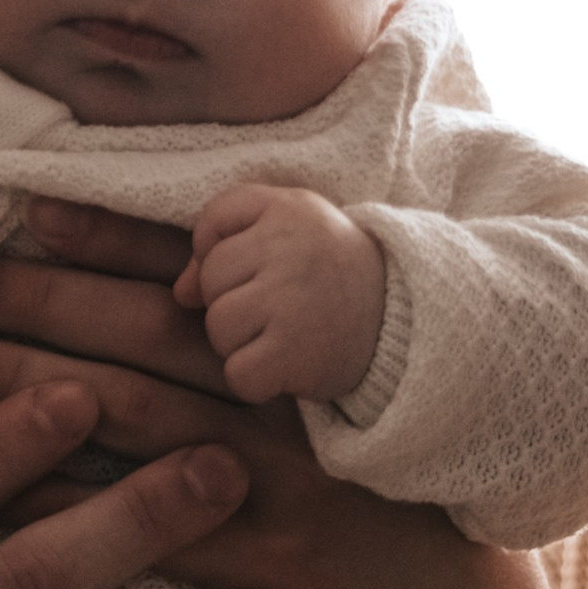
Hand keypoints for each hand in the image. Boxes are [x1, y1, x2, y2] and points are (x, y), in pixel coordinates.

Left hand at [0, 200, 473, 588]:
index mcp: (301, 353)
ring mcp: (274, 486)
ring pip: (134, 419)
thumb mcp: (333, 415)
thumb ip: (258, 356)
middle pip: (148, 337)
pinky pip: (144, 528)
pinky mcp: (261, 567)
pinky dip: (64, 505)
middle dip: (45, 300)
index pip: (200, 280)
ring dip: (32, 384)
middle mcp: (285, 408)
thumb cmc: (372, 513)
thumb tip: (164, 299)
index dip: (114, 242)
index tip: (33, 211)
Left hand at [173, 183, 388, 405]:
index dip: (220, 250)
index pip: (212, 221)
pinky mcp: (293, 352)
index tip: (258, 267)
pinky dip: (257, 380)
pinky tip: (288, 367)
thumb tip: (181, 292)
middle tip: (283, 307)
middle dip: (235, 300)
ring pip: (218, 328)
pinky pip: (237, 374)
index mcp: (289, 208)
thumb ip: (230, 240)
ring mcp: (290, 301)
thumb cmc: (335, 274)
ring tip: (287, 335)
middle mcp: (289, 248)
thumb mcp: (293, 231)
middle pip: (210, 280)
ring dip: (243, 343)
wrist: (406, 321)